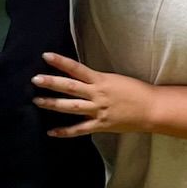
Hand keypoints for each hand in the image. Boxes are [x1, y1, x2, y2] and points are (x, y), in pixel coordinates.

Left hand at [32, 54, 158, 136]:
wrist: (151, 108)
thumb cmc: (136, 91)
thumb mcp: (115, 79)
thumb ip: (97, 80)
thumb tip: (79, 76)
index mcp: (101, 80)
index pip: (77, 69)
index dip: (61, 62)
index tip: (45, 56)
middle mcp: (97, 94)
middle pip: (70, 87)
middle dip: (51, 83)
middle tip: (35, 79)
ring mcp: (98, 110)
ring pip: (71, 107)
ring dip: (53, 104)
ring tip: (37, 100)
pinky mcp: (101, 125)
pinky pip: (80, 129)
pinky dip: (65, 131)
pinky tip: (52, 132)